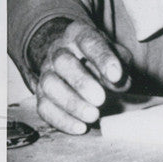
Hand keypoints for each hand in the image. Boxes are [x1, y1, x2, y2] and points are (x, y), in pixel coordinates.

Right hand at [34, 20, 129, 134]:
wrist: (72, 58)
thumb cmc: (100, 57)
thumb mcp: (116, 53)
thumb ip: (122, 65)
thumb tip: (120, 83)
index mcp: (79, 34)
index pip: (89, 42)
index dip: (103, 58)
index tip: (116, 76)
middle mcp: (58, 51)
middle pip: (63, 62)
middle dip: (81, 82)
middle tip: (101, 99)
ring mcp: (45, 72)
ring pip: (49, 85)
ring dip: (71, 103)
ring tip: (93, 116)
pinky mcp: (40, 94)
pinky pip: (44, 107)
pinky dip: (61, 120)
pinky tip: (80, 127)